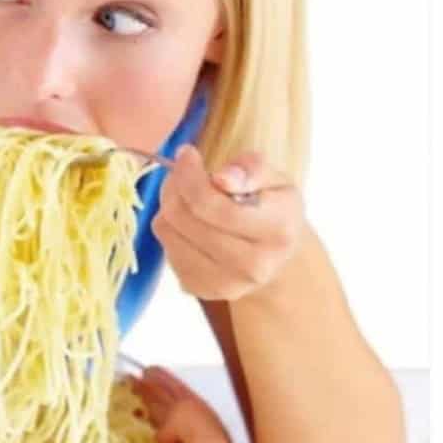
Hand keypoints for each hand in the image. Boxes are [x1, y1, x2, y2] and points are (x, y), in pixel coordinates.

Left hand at [152, 146, 304, 300]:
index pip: (214, 205)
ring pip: (167, 229)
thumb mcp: (275, 179)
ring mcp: (225, 284)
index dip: (190, 175)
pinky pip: (164, 246)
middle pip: (184, 216)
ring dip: (169, 203)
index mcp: (278, 231)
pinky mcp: (199, 289)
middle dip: (175, 184)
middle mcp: (254, 266)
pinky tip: (190, 221)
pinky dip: (170, 226)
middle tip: (182, 170)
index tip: (186, 154)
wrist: (273, 256)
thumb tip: (223, 178)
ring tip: (187, 193)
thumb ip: (251, 169)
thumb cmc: (272, 208)